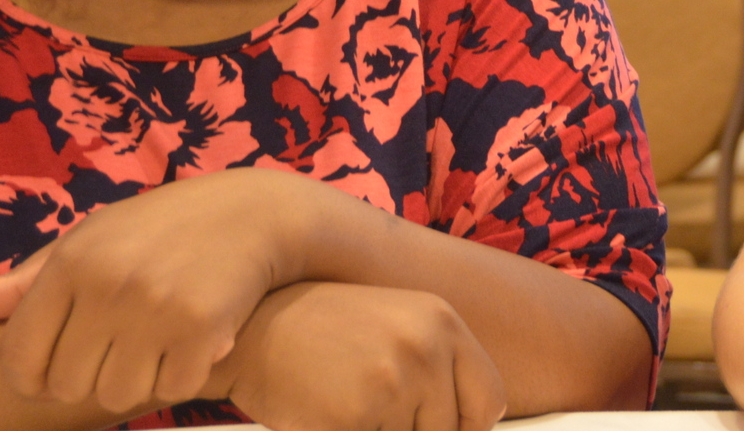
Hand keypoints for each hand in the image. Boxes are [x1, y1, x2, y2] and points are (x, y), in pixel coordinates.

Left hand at [0, 169, 327, 412]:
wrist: (255, 213)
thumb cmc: (161, 228)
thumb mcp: (92, 238)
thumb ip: (28, 281)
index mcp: (72, 262)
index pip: (19, 356)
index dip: (32, 377)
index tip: (55, 369)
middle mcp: (108, 283)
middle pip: (68, 385)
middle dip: (90, 378)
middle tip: (119, 351)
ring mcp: (155, 306)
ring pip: (118, 394)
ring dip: (137, 381)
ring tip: (156, 344)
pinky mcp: (202, 326)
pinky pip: (171, 389)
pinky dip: (181, 377)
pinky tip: (191, 344)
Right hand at [218, 282, 505, 430]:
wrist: (255, 328)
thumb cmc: (323, 333)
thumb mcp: (395, 328)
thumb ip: (436, 371)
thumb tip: (473, 427)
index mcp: (441, 322)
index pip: (488, 403)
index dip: (464, 427)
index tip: (436, 426)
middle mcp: (426, 347)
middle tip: (371, 406)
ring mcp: (393, 382)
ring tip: (347, 405)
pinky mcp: (357, 416)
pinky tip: (329, 415)